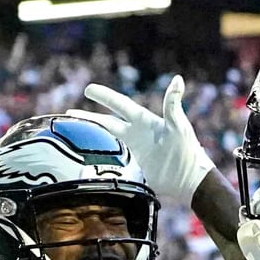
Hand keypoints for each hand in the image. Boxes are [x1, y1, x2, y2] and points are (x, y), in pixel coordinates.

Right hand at [67, 77, 212, 208]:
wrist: (189, 180)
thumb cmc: (187, 150)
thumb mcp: (179, 125)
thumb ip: (172, 104)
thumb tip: (178, 79)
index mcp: (144, 121)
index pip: (120, 105)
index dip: (105, 97)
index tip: (89, 90)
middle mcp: (136, 134)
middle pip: (107, 122)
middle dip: (89, 117)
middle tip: (70, 112)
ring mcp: (133, 150)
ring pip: (107, 141)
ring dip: (91, 136)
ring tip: (74, 133)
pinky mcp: (133, 167)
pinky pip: (112, 160)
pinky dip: (99, 158)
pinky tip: (87, 159)